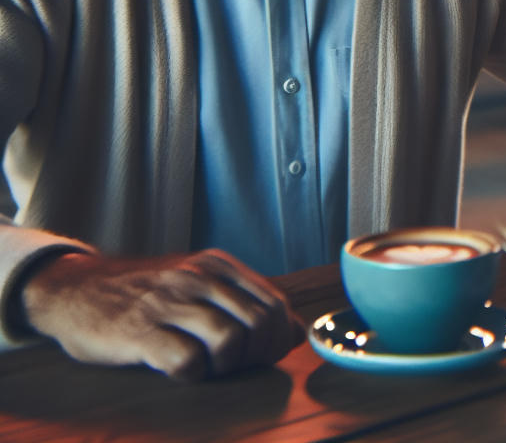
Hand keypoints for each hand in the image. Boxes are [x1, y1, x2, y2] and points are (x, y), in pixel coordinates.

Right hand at [20, 249, 302, 380]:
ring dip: (226, 365)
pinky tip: (178, 369)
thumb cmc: (143, 295)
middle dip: (256, 355)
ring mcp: (169, 302)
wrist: (73, 289)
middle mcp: (198, 278)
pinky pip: (187, 361)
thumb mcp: (198, 283)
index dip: (277, 339)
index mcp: (219, 266)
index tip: (259, 355)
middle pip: (260, 323)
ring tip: (206, 366)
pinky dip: (191, 375)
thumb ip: (244, 301)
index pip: (276, 304)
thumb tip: (295, 332)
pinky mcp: (140, 331)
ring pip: (230, 340)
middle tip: (233, 365)